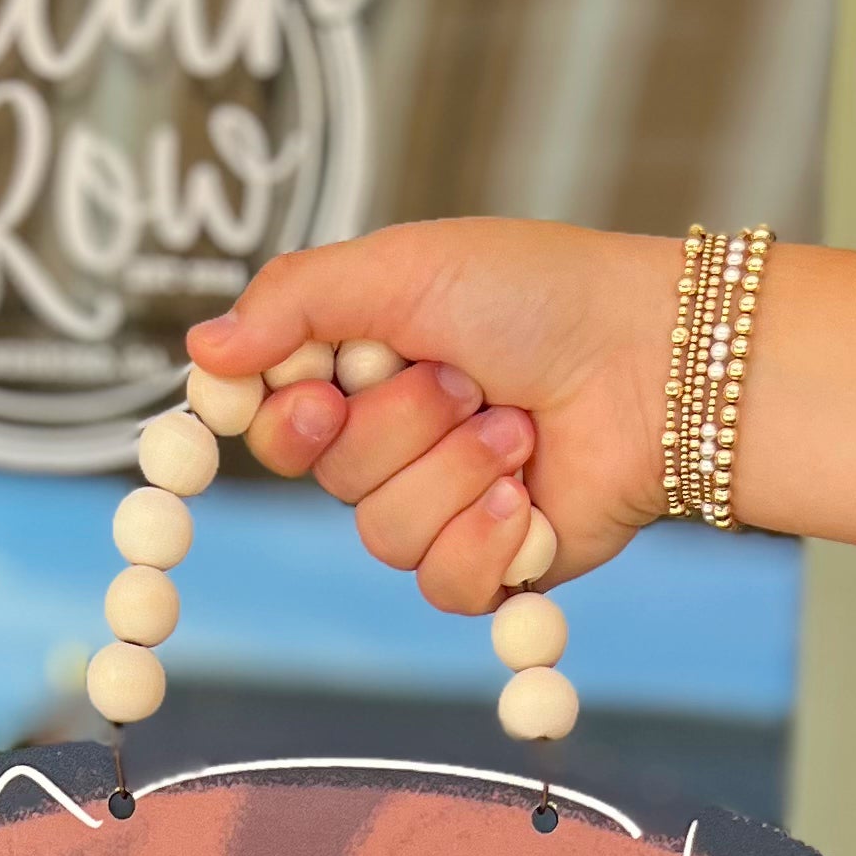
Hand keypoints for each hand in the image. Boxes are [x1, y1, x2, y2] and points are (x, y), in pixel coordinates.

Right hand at [187, 220, 673, 611]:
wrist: (653, 364)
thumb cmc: (541, 296)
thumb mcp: (404, 269)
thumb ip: (294, 302)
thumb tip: (201, 350)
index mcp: (365, 366)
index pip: (277, 418)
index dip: (286, 417)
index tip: (321, 392)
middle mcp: (396, 438)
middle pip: (328, 476)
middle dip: (398, 427)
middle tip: (462, 382)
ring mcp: (443, 505)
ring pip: (383, 534)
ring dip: (454, 473)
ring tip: (516, 428)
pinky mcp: (493, 566)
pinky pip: (441, 586)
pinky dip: (484, 538)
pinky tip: (528, 495)